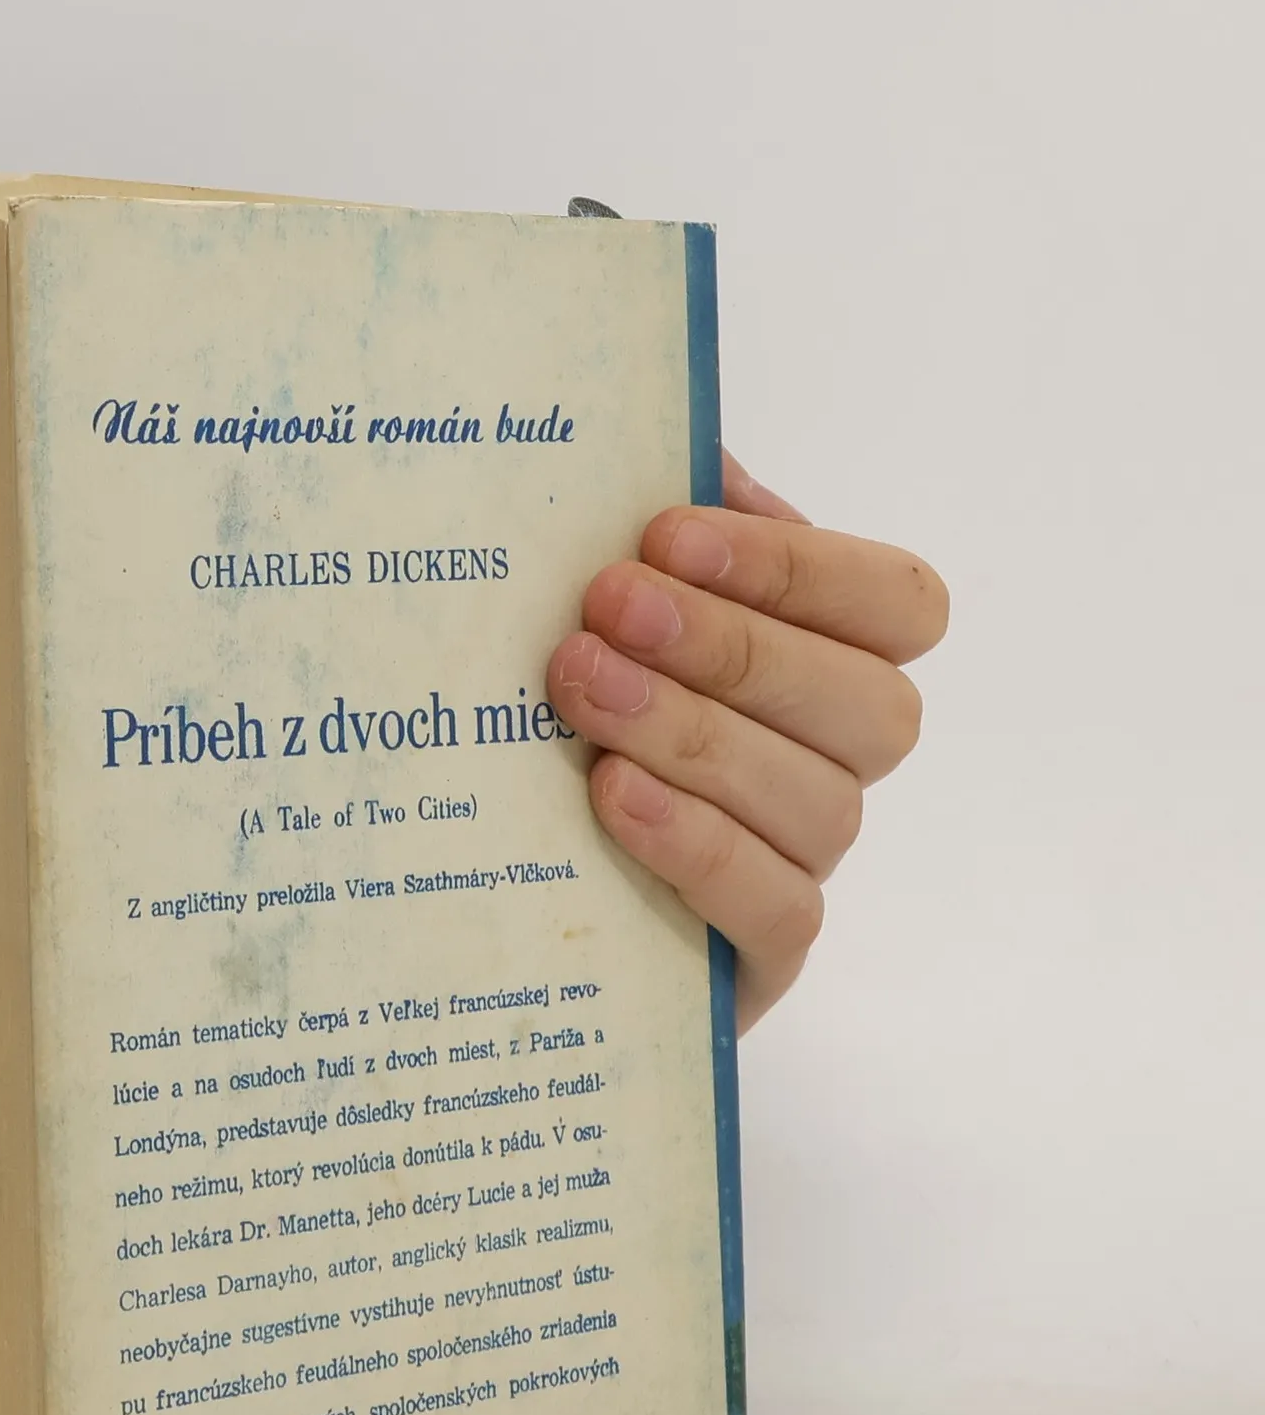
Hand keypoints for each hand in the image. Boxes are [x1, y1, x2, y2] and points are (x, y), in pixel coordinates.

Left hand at [546, 452, 947, 1031]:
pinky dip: (695, 844)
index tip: (667, 531)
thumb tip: (677, 457)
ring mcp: (807, 862)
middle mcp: (841, 763)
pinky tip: (610, 797)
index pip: (897, 603)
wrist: (517, 894)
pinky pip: (776, 907)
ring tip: (582, 690)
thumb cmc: (580, 719)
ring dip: (695, 736)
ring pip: (816, 803)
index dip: (798, 566)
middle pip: (864, 705)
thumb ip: (665, 542)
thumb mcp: (612, 618)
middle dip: (733, 647)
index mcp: (834, 661)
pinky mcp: (765, 957)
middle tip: (606, 607)